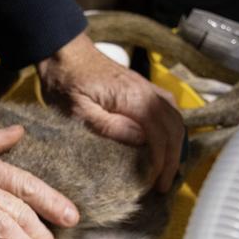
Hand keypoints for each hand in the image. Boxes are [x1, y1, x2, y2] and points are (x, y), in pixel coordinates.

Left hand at [37, 32, 185, 191]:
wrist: (63, 53)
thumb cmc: (66, 81)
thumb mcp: (78, 111)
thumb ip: (110, 126)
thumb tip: (142, 142)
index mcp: (134, 99)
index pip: (161, 136)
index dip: (163, 163)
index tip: (157, 184)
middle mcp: (147, 92)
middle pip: (175, 128)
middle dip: (174, 159)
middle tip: (165, 183)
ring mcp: (146, 88)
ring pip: (175, 118)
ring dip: (176, 144)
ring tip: (167, 168)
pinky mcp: (140, 88)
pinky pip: (167, 109)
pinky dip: (171, 129)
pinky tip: (164, 142)